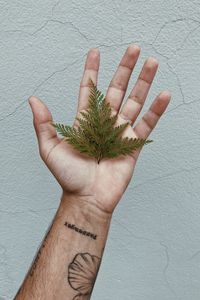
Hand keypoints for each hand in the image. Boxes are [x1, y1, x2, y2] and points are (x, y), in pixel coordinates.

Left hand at [29, 44, 170, 214]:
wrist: (87, 197)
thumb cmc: (68, 176)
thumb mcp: (49, 148)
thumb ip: (44, 124)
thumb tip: (33, 100)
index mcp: (86, 121)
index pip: (90, 89)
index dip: (92, 71)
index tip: (95, 53)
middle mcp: (105, 122)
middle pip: (117, 89)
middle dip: (125, 68)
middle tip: (133, 49)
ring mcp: (121, 132)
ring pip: (135, 101)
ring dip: (144, 82)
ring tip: (152, 62)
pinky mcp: (134, 144)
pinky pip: (147, 124)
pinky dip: (156, 110)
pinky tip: (163, 94)